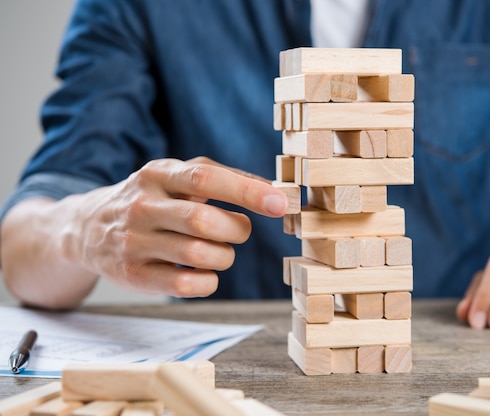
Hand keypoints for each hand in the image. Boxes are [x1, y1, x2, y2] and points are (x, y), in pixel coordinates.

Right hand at [65, 157, 287, 297]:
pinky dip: (209, 282)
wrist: (88, 228)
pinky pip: (185, 286)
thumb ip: (226, 177)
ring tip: (221, 251)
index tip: (281, 203)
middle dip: (236, 229)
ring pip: (198, 255)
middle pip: (203, 221)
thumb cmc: (152, 198)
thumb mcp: (178, 175)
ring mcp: (134, 242)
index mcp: (158, 174)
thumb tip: (277, 191)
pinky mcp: (133, 275)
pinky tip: (205, 273)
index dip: (247, 191)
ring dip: (225, 256)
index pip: (206, 178)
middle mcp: (142, 206)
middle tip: (241, 230)